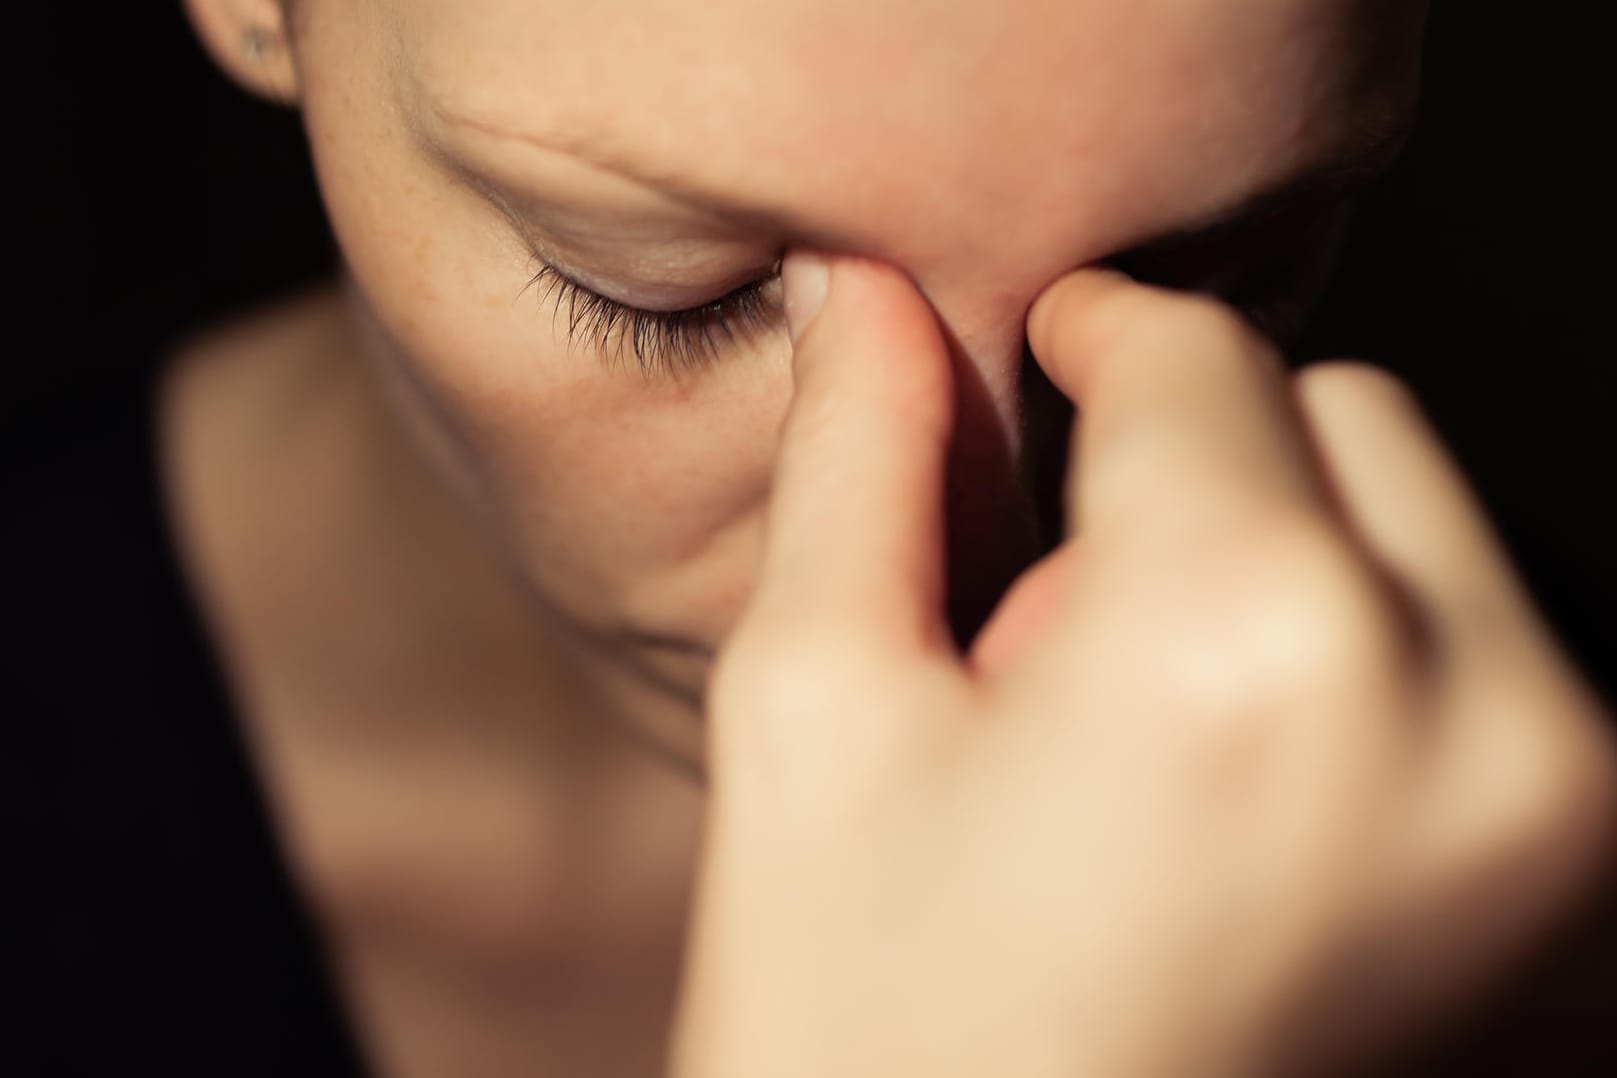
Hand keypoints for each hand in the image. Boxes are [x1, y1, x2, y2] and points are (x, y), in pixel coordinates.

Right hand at [669, 255, 1616, 1077]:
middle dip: (1196, 461)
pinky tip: (1232, 796)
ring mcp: (1565, 821)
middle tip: (1060, 619)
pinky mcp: (1585, 898)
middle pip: (1343, 416)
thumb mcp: (815, 721)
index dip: (1092, 333)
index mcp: (1247, 643)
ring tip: (1142, 730)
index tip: (1038, 350)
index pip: (1199, 356)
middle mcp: (1472, 710)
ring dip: (1285, 560)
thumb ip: (858, 469)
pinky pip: (1488, 664)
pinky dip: (1367, 665)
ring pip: (1432, 529)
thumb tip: (867, 297)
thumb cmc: (865, 1025)